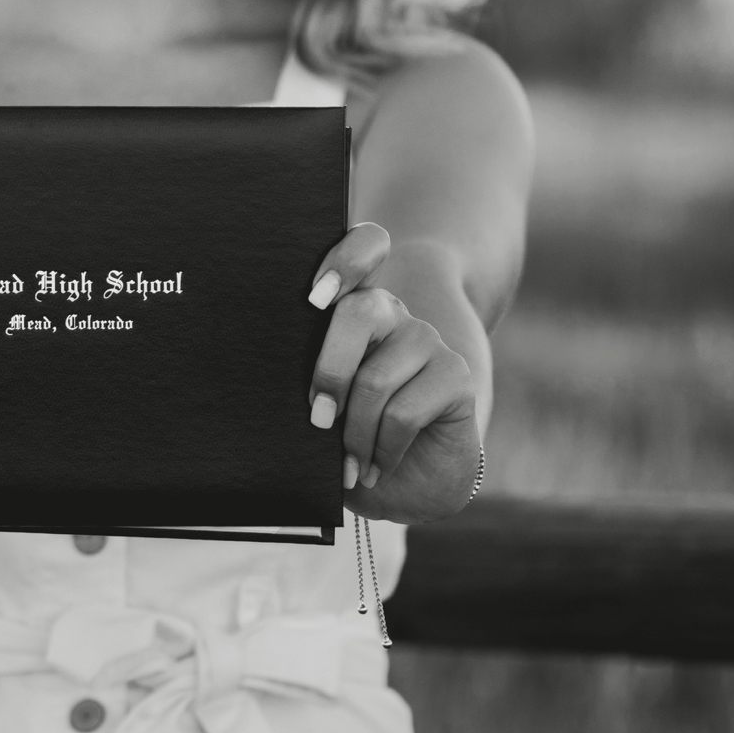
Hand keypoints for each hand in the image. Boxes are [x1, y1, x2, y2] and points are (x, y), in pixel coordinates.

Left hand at [305, 222, 482, 520]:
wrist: (407, 484)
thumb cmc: (351, 441)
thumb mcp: (322, 408)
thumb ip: (311, 380)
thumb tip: (278, 378)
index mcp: (353, 309)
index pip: (363, 248)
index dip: (344, 261)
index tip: (315, 297)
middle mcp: (393, 313)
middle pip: (358, 311)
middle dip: (329, 373)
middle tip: (319, 421)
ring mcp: (427, 340)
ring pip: (374, 379)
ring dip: (354, 434)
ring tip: (350, 464)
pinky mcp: (456, 374)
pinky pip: (402, 412)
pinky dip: (382, 449)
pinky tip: (378, 465)